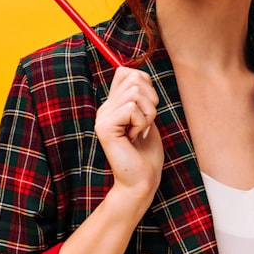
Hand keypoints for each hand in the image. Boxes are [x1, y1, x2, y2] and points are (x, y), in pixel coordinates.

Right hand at [94, 67, 163, 201]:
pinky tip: (133, 138)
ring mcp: (103, 117)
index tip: (147, 108)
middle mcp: (105, 108)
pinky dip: (141, 123)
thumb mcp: (147, 118)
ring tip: (139, 132)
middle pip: (134, 78)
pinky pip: (132, 109)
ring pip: (135, 92)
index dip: (145, 83)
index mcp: (113, 105)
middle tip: (145, 123)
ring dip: (148, 114)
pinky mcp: (105, 127)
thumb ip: (142, 98)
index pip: (126, 71)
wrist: (141, 181)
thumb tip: (140, 75)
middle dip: (151, 100)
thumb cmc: (147, 154)